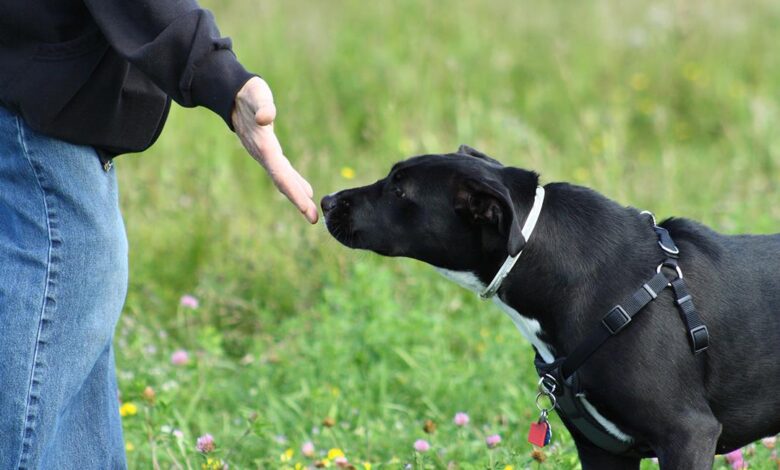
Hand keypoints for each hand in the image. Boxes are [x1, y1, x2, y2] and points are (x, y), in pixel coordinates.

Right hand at [232, 77, 317, 222]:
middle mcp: (263, 154)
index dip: (293, 190)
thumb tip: (266, 118)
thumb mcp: (256, 94)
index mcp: (263, 145)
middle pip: (282, 182)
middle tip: (313, 218)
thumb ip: (263, 105)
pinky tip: (306, 190)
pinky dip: (294, 182)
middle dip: (298, 200)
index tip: (306, 207)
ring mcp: (265, 154)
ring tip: (310, 212)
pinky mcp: (268, 150)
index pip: (281, 173)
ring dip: (296, 195)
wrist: (232, 93)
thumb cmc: (247, 93)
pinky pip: (282, 171)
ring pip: (282, 179)